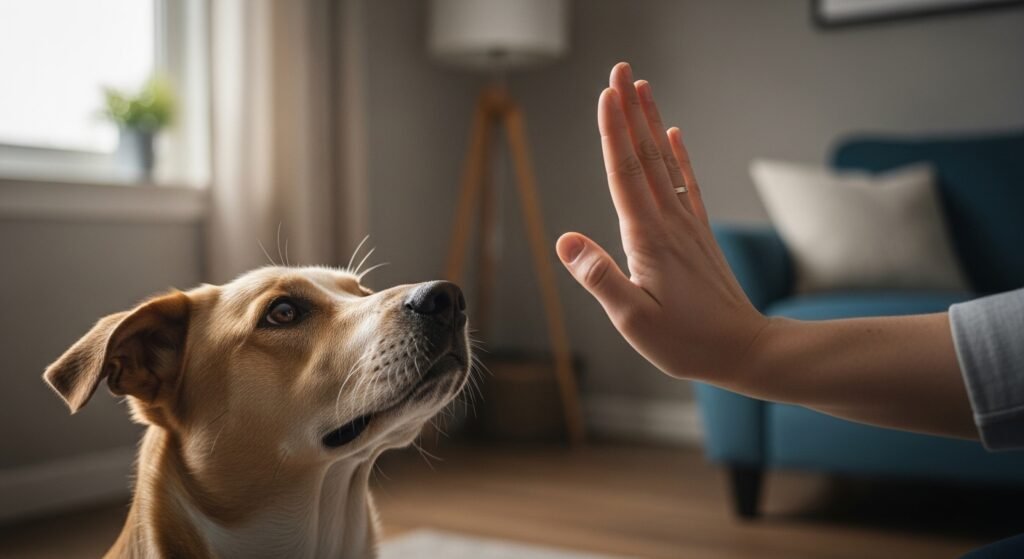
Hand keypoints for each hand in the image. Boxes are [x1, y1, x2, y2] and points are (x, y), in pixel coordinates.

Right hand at [555, 63, 769, 382]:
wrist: (745, 350)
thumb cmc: (686, 342)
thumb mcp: (632, 320)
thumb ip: (599, 277)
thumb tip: (564, 241)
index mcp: (648, 239)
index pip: (624, 174)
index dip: (612, 132)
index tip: (606, 95)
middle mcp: (669, 222)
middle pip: (644, 156)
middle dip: (630, 112)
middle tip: (620, 72)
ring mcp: (687, 225)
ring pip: (665, 163)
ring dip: (651, 123)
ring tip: (643, 89)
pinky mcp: (698, 235)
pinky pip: (686, 184)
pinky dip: (679, 155)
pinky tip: (674, 135)